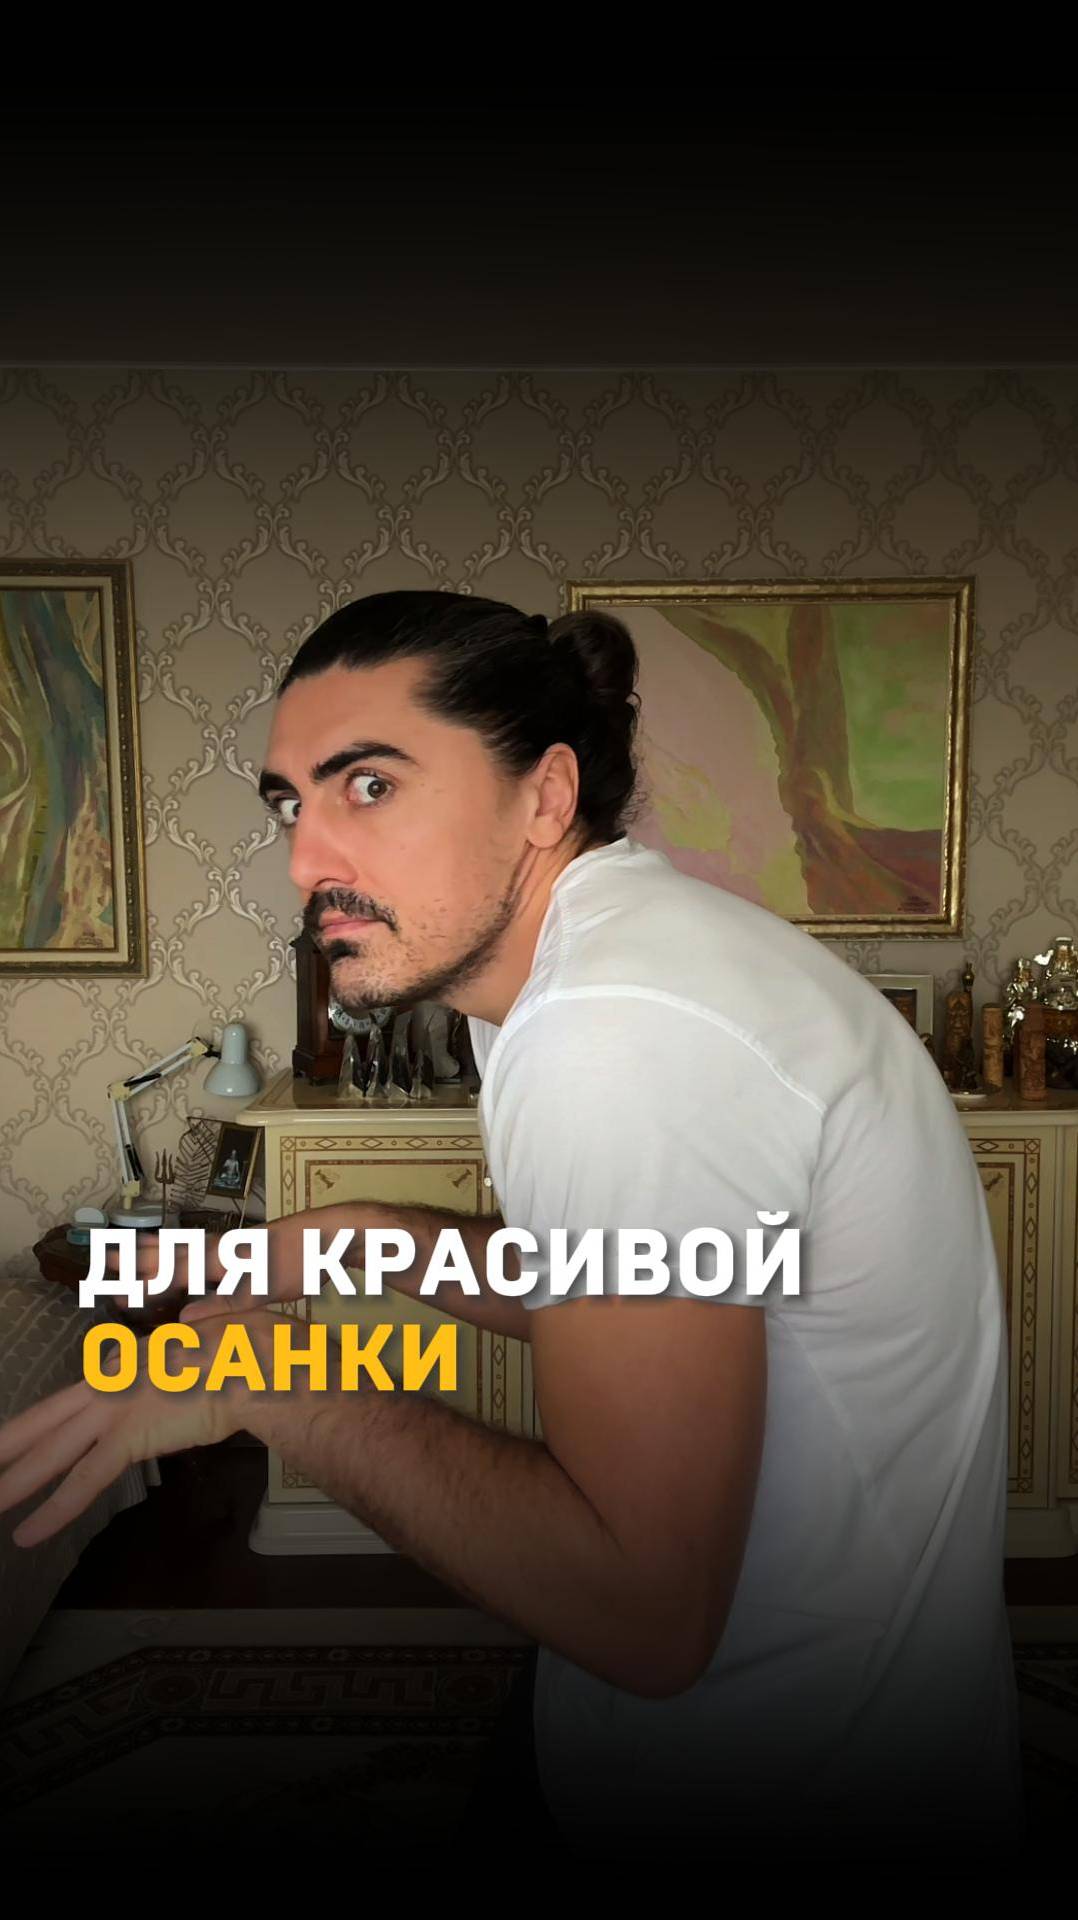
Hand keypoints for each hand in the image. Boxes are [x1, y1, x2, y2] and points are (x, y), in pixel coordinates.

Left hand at [0, 1304, 282, 1549]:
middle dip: (10, 1444)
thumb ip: (202, 1327)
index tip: (32, 1439)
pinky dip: (55, 1510)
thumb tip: (196, 1321)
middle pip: (47, 1419)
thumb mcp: (219, 1332)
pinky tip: (29, 1533)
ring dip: (16, 1481)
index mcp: (130, 1363)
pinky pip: (84, 1480)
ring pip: (52, 1451)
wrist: (261, 1360)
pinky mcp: (129, 1436)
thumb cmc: (251, 1348)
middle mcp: (112, 1382)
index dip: (52, 1422)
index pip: (79, 1398)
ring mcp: (115, 1407)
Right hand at [101, 1217, 297, 1311]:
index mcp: (222, 1259)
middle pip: (171, 1252)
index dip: (145, 1286)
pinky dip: (184, 1251)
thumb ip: (224, 1303)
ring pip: (185, 1246)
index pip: (173, 1273)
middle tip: (105, 1261)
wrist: (330, 1233)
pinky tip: (182, 1259)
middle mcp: (221, 1249)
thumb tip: (183, 1320)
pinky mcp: (246, 1249)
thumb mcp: (264, 1288)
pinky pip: (203, 1248)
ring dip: (156, 1249)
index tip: (116, 1297)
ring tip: (131, 1248)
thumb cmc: (299, 1259)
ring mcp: (233, 1247)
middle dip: (138, 1259)